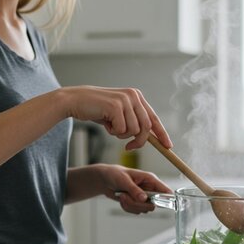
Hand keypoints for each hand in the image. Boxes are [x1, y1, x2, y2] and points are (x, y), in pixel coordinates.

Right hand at [58, 86, 172, 149]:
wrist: (75, 101)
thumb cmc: (96, 109)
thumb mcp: (119, 114)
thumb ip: (133, 121)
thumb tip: (149, 137)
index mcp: (137, 96)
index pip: (153, 118)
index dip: (162, 134)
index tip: (168, 146)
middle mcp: (134, 96)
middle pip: (146, 127)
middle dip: (138, 141)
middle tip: (128, 147)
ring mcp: (125, 100)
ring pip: (133, 130)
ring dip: (121, 135)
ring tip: (110, 126)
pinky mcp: (116, 106)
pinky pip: (121, 130)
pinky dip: (112, 131)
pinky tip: (105, 123)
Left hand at [98, 164, 171, 213]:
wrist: (105, 180)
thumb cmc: (115, 174)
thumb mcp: (124, 180)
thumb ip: (134, 190)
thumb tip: (144, 199)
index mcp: (150, 179)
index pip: (165, 190)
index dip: (167, 199)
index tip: (160, 203)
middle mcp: (149, 189)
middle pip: (153, 205)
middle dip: (138, 204)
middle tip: (127, 196)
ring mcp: (143, 197)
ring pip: (143, 209)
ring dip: (131, 205)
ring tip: (122, 195)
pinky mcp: (137, 203)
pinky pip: (136, 211)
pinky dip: (127, 208)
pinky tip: (122, 199)